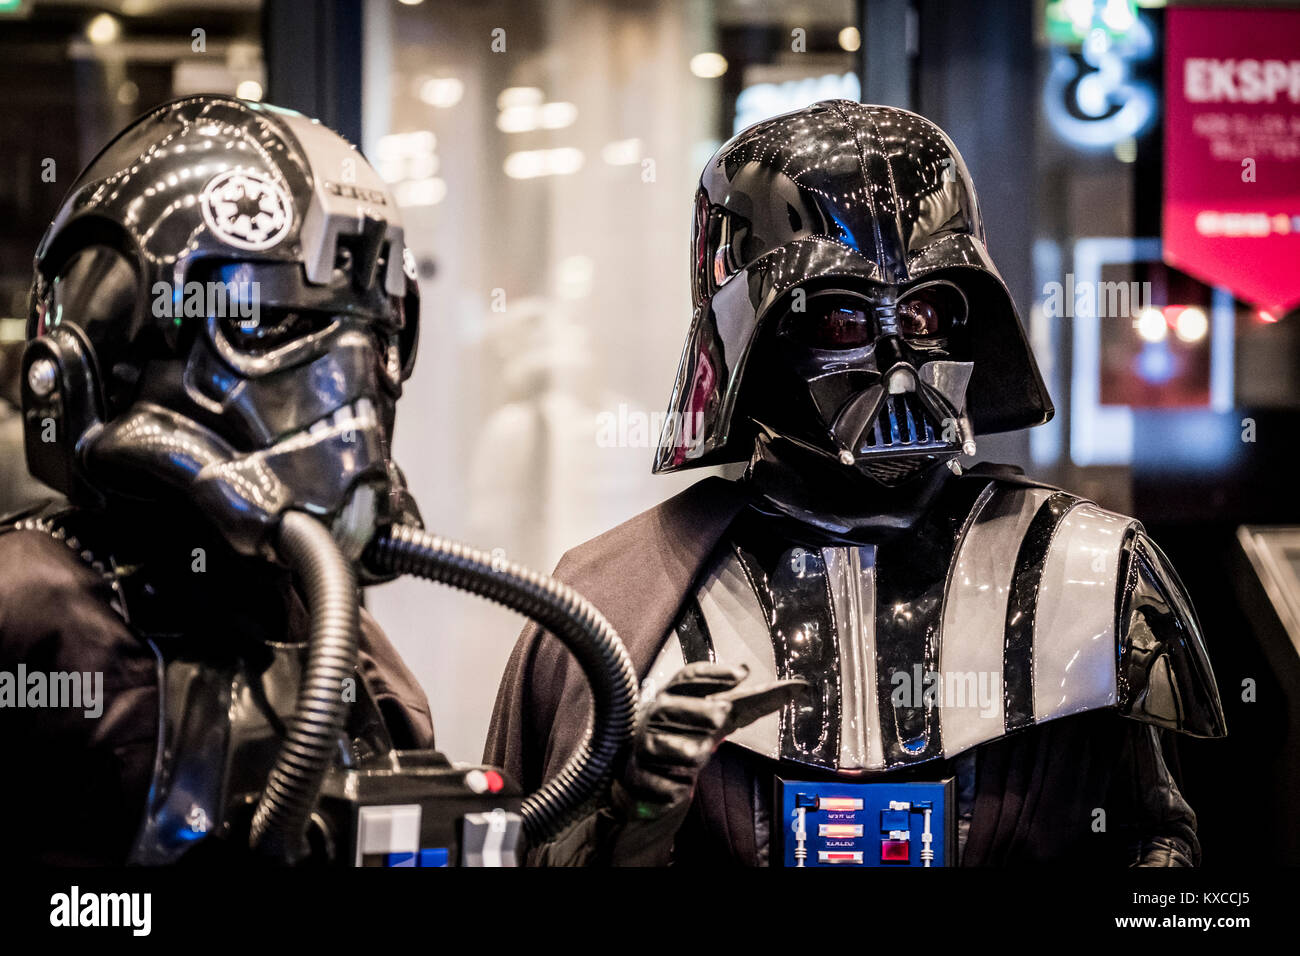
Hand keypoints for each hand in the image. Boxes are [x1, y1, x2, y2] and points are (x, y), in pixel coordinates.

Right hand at [607, 662, 806, 861]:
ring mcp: (643, 746)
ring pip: (665, 744)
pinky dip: (669, 787)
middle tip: (721, 716)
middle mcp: (655, 716)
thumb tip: (798, 687)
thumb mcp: (718, 720)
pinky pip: (655, 782)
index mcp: (674, 697)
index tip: (743, 673)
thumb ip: (753, 704)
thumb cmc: (685, 738)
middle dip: (699, 711)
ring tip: (696, 754)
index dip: (714, 674)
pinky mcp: (637, 778)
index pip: (688, 677)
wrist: (645, 778)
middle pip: (673, 706)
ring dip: (684, 749)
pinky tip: (679, 790)